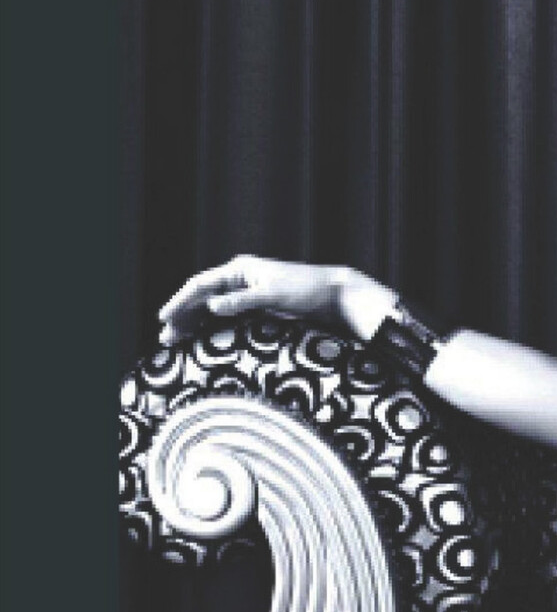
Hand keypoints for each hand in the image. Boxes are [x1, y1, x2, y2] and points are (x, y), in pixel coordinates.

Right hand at [158, 256, 346, 343]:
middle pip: (202, 297)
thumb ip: (243, 301)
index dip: (180, 301)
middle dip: (182, 316)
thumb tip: (211, 306)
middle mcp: (240, 278)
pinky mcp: (258, 308)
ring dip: (194, 324)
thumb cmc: (307, 290)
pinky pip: (227, 318)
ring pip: (212, 308)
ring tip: (177, 341)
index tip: (165, 317)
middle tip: (165, 337)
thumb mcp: (274, 295)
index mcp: (240, 269)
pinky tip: (203, 341)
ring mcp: (248, 293)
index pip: (201, 285)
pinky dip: (213, 328)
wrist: (336, 295)